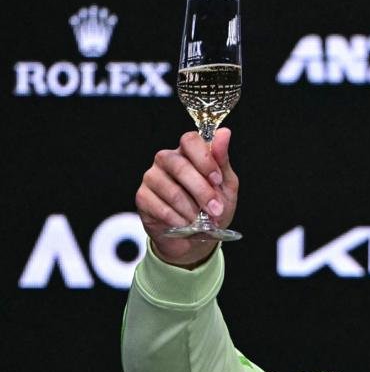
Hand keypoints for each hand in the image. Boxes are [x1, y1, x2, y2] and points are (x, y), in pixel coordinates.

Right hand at [136, 128, 238, 267]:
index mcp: (188, 153)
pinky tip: (185, 224)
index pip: (190, 140)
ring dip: (191, 210)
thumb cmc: (212, 207)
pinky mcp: (142, 197)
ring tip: (201, 221)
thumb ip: (222, 160)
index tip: (217, 180)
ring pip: (171, 190)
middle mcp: (166, 160)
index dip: (204, 159)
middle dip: (202, 191)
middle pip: (179, 165)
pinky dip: (178, 219)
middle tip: (216, 210)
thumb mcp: (225, 186)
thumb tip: (225, 132)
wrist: (196, 238)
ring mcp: (151, 177)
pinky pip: (160, 207)